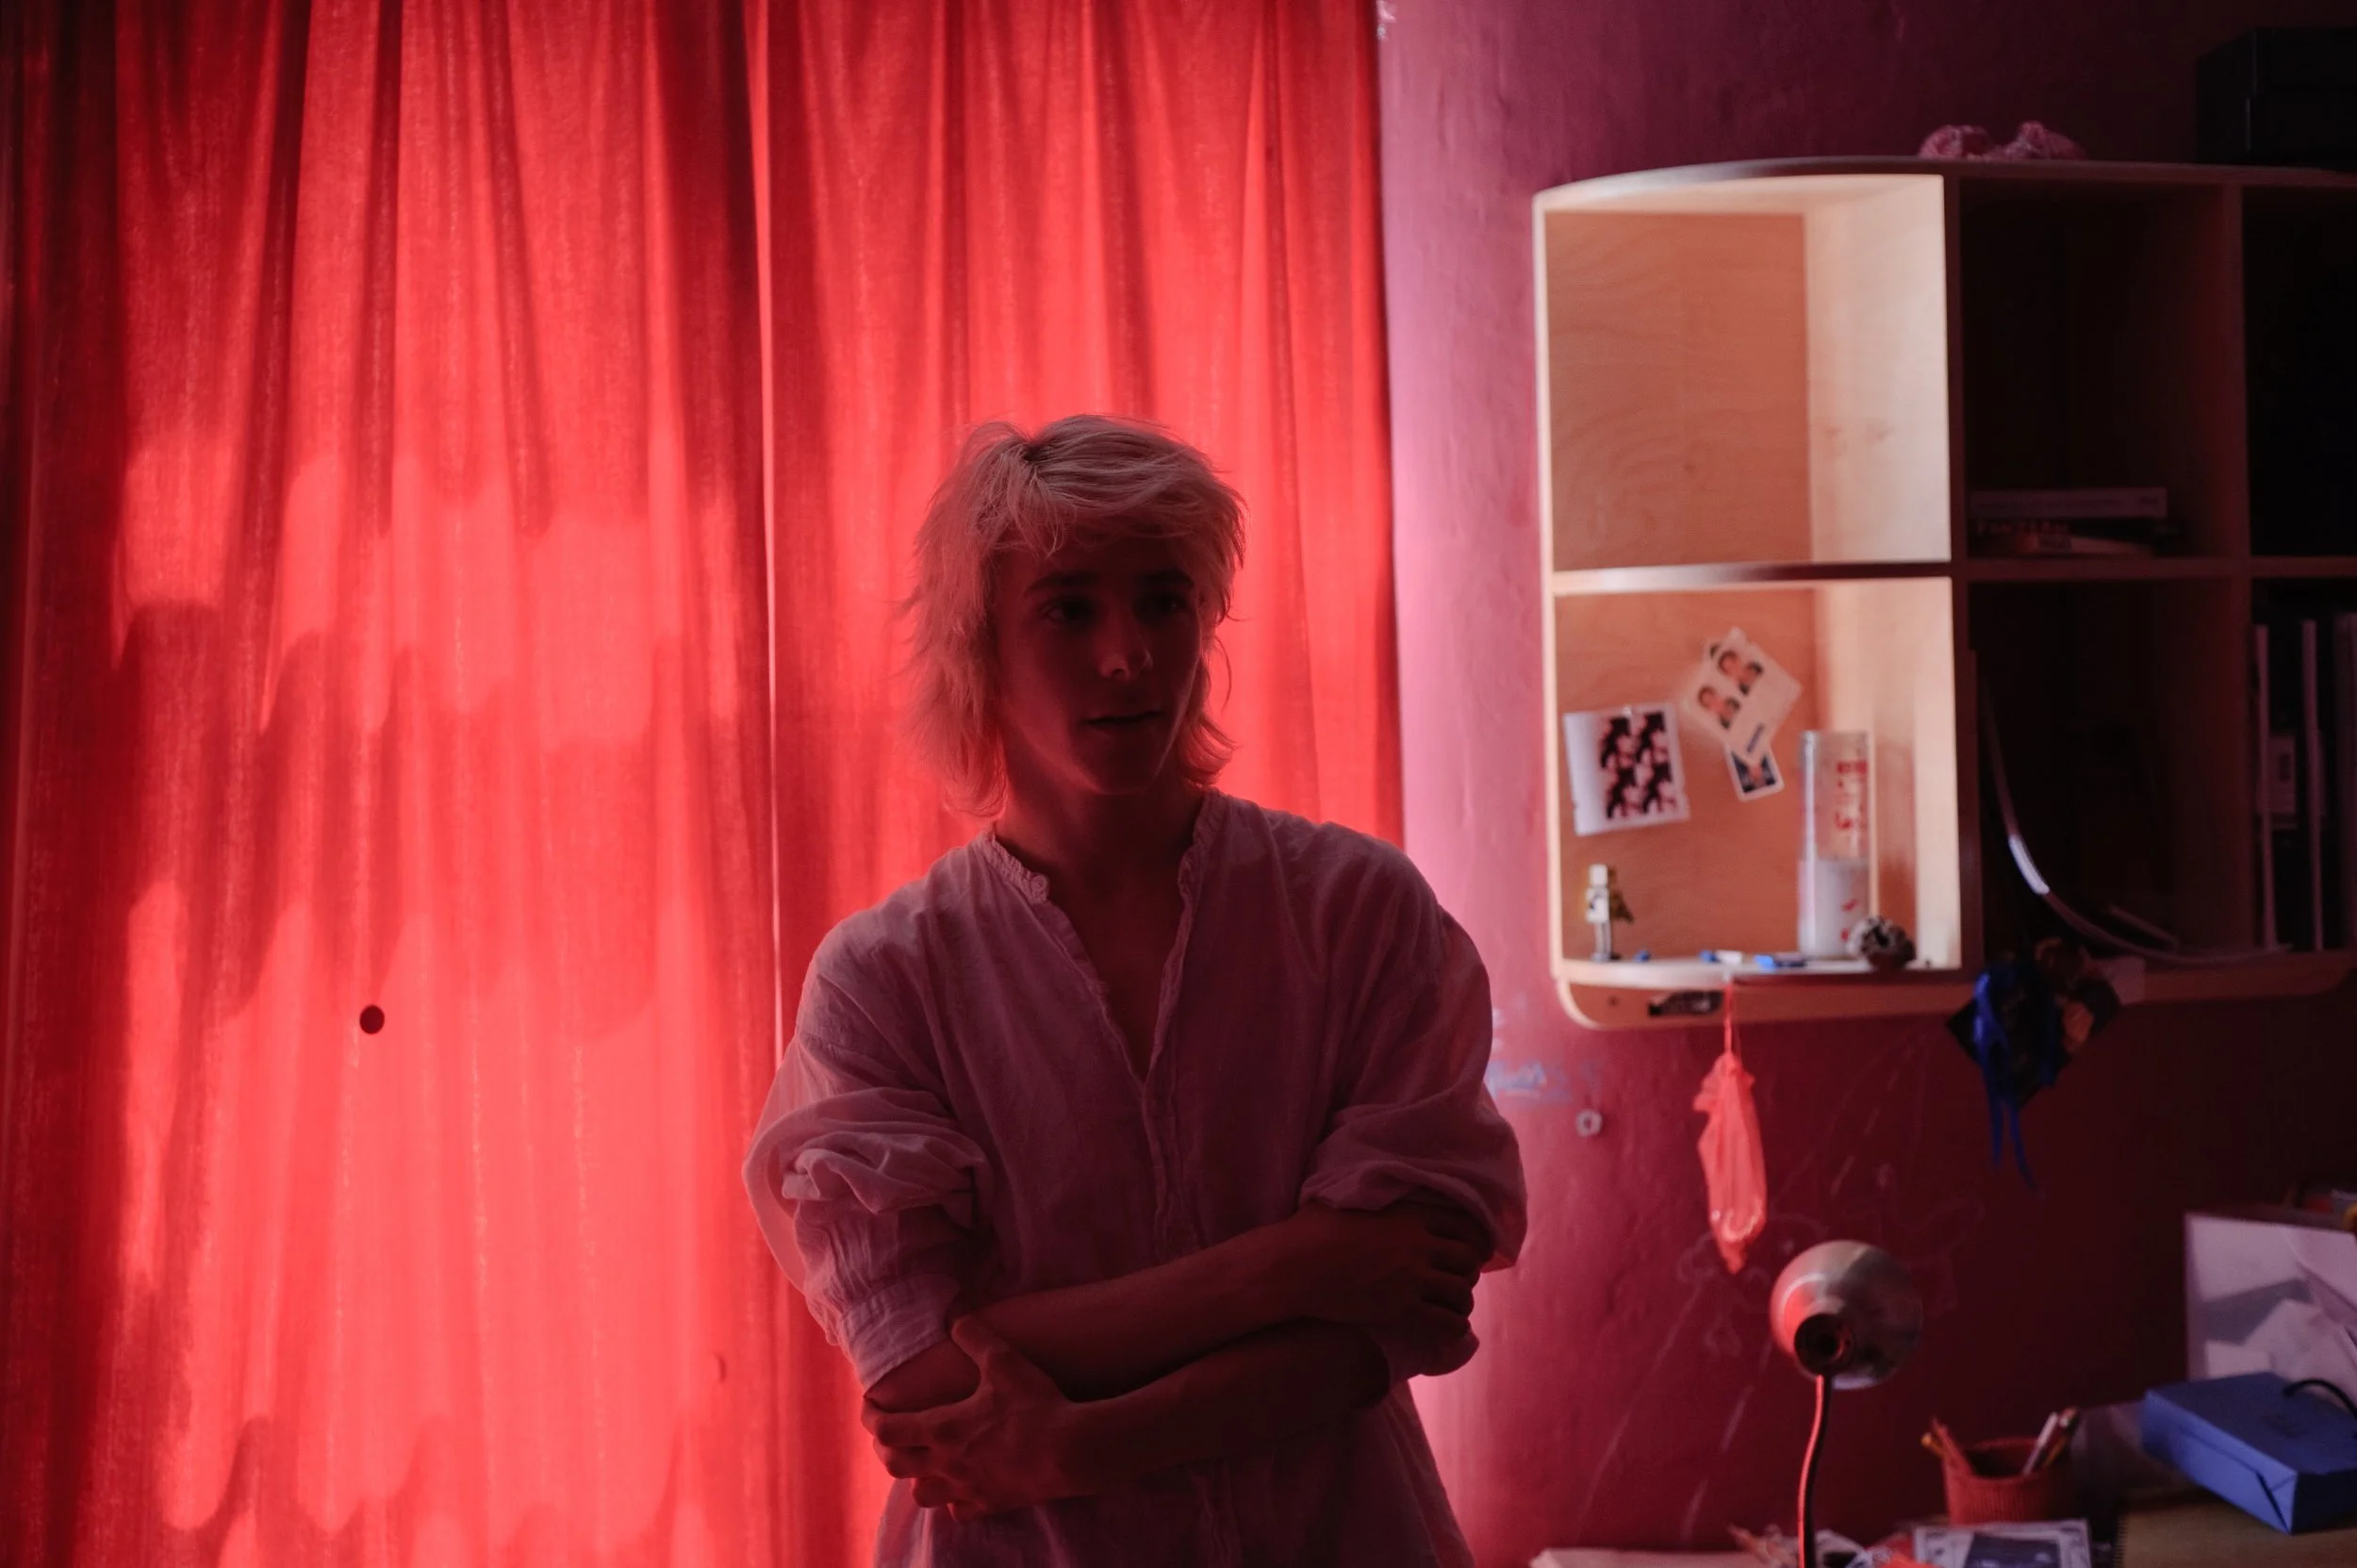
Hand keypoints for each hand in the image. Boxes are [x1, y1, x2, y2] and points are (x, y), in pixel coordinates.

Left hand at [863, 1317, 1091, 1519]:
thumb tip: (955, 1315)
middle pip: (895, 1465)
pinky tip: (961, 1486)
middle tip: (889, 1434)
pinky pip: (958, 1510)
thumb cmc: (1033, 1406)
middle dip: (885, 1448)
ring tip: (922, 1462)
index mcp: (941, 1428)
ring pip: (922, 1494)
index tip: (869, 1407)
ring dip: (915, 1478)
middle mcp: (946, 1463)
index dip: (871, 1417)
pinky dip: (952, 1499)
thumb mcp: (1004, 1361)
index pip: (887, 1429)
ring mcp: (966, 1487)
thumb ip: (974, 1336)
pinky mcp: (990, 1504)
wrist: (1068, 1450)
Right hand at [1284, 1200, 1486, 1342]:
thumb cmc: (1309, 1230)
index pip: (1464, 1224)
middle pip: (1468, 1260)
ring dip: (1462, 1301)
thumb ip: (1370, 1193)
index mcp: (1408, 1214)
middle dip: (1469, 1271)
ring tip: (1455, 1306)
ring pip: (1461, 1293)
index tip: (1471, 1249)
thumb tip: (1367, 1182)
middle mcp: (1417, 1244)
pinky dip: (1454, 1327)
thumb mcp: (1345, 1198)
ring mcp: (1411, 1278)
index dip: (1475, 1239)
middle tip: (1459, 1278)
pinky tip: (1450, 1328)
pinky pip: (1446, 1322)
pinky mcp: (1401, 1309)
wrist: (1294, 1268)